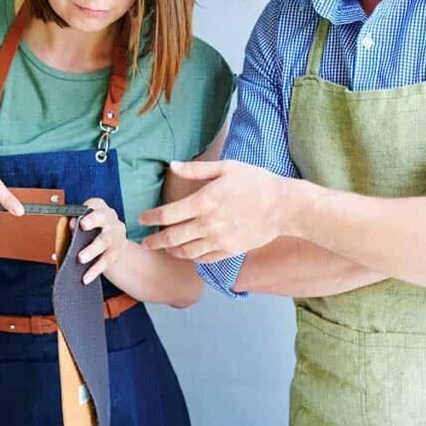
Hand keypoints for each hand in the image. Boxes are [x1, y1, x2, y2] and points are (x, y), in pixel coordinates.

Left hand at [73, 198, 129, 284]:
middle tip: (82, 226)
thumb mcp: (82, 224)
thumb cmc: (90, 231)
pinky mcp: (118, 251)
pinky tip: (86, 278)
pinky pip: (106, 261)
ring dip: (92, 249)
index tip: (76, 218)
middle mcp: (110, 218)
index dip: (86, 210)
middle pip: (103, 218)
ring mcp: (116, 234)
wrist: (110, 244)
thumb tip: (69, 226)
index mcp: (99, 208)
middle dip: (92, 220)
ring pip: (105, 240)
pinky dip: (95, 270)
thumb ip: (74, 224)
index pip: (94, 204)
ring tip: (80, 258)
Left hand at [140, 160, 287, 262]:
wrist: (283, 206)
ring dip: (171, 251)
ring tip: (164, 248)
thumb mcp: (226, 168)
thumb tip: (172, 166)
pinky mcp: (229, 251)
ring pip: (186, 251)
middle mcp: (207, 224)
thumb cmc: (256, 182)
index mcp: (203, 202)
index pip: (168, 214)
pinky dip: (191, 257)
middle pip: (172, 237)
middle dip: (155, 241)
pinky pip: (204, 259)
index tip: (142, 218)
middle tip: (145, 242)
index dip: (151, 217)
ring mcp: (218, 240)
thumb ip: (196, 169)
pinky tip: (187, 253)